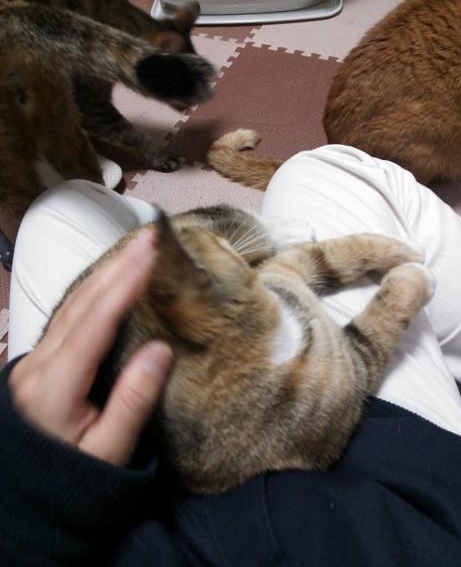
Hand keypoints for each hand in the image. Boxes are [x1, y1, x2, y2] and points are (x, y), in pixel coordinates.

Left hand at [9, 228, 171, 466]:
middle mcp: (41, 364)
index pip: (94, 323)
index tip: (148, 255)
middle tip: (148, 240)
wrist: (25, 494)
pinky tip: (106, 281)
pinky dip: (91, 293)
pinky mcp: (40, 361)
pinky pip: (67, 316)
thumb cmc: (72, 477)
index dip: (123, 286)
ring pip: (71, 306)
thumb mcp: (109, 451)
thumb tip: (160, 351)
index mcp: (57, 385)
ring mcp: (36, 360)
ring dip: (104, 275)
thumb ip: (133, 401)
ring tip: (133, 251)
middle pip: (81, 305)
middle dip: (116, 268)